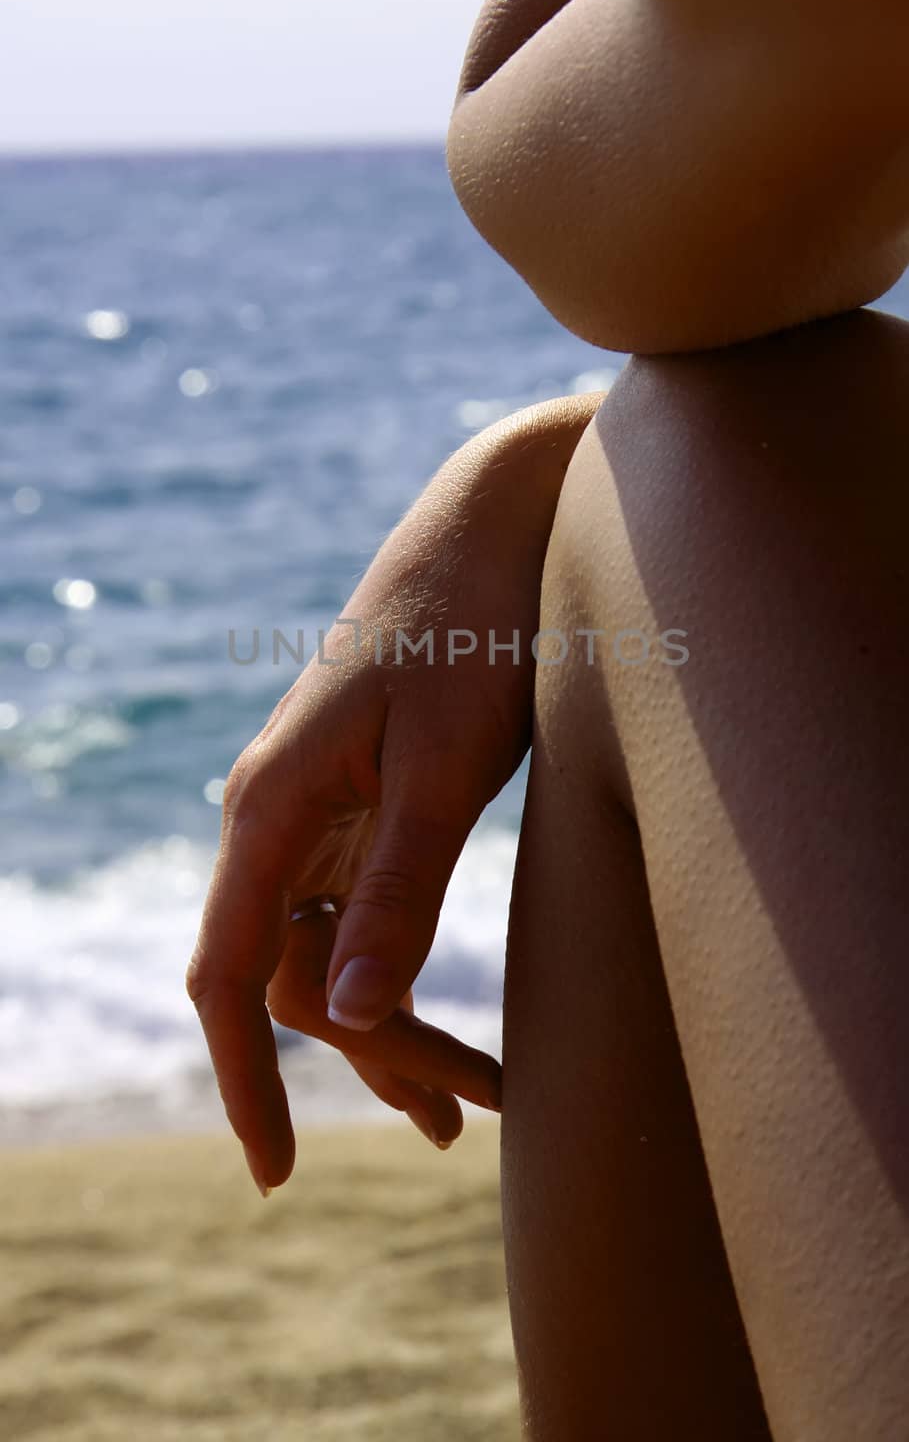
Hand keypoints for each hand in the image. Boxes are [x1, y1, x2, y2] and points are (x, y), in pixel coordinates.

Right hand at [186, 396, 603, 1192]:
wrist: (500, 524)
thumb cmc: (475, 632)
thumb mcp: (446, 771)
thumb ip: (397, 890)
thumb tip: (340, 1018)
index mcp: (273, 807)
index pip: (228, 974)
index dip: (244, 1079)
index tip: (276, 1171)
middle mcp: (277, 812)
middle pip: (289, 973)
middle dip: (367, 1056)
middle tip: (467, 1121)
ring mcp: (318, 801)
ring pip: (324, 945)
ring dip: (386, 1022)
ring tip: (470, 1102)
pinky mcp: (364, 792)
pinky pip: (356, 904)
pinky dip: (394, 965)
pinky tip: (435, 1005)